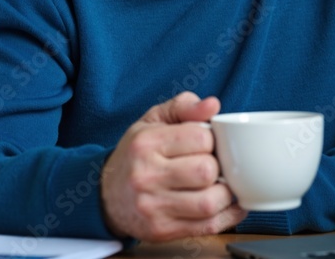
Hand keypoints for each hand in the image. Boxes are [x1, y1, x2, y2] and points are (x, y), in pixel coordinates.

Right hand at [100, 92, 247, 241]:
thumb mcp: (153, 121)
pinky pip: (208, 226)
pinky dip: (227, 215)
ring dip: (225, 193)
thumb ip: (184, 107)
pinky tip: (228, 204)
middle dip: (219, 166)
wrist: (106, 195)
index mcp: (146, 143)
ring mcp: (153, 206)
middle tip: (215, 165)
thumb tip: (213, 104)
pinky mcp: (162, 230)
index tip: (207, 143)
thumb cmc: (136, 154)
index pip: (200, 137)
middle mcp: (146, 176)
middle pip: (206, 170)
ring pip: (209, 202)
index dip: (213, 139)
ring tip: (222, 185)